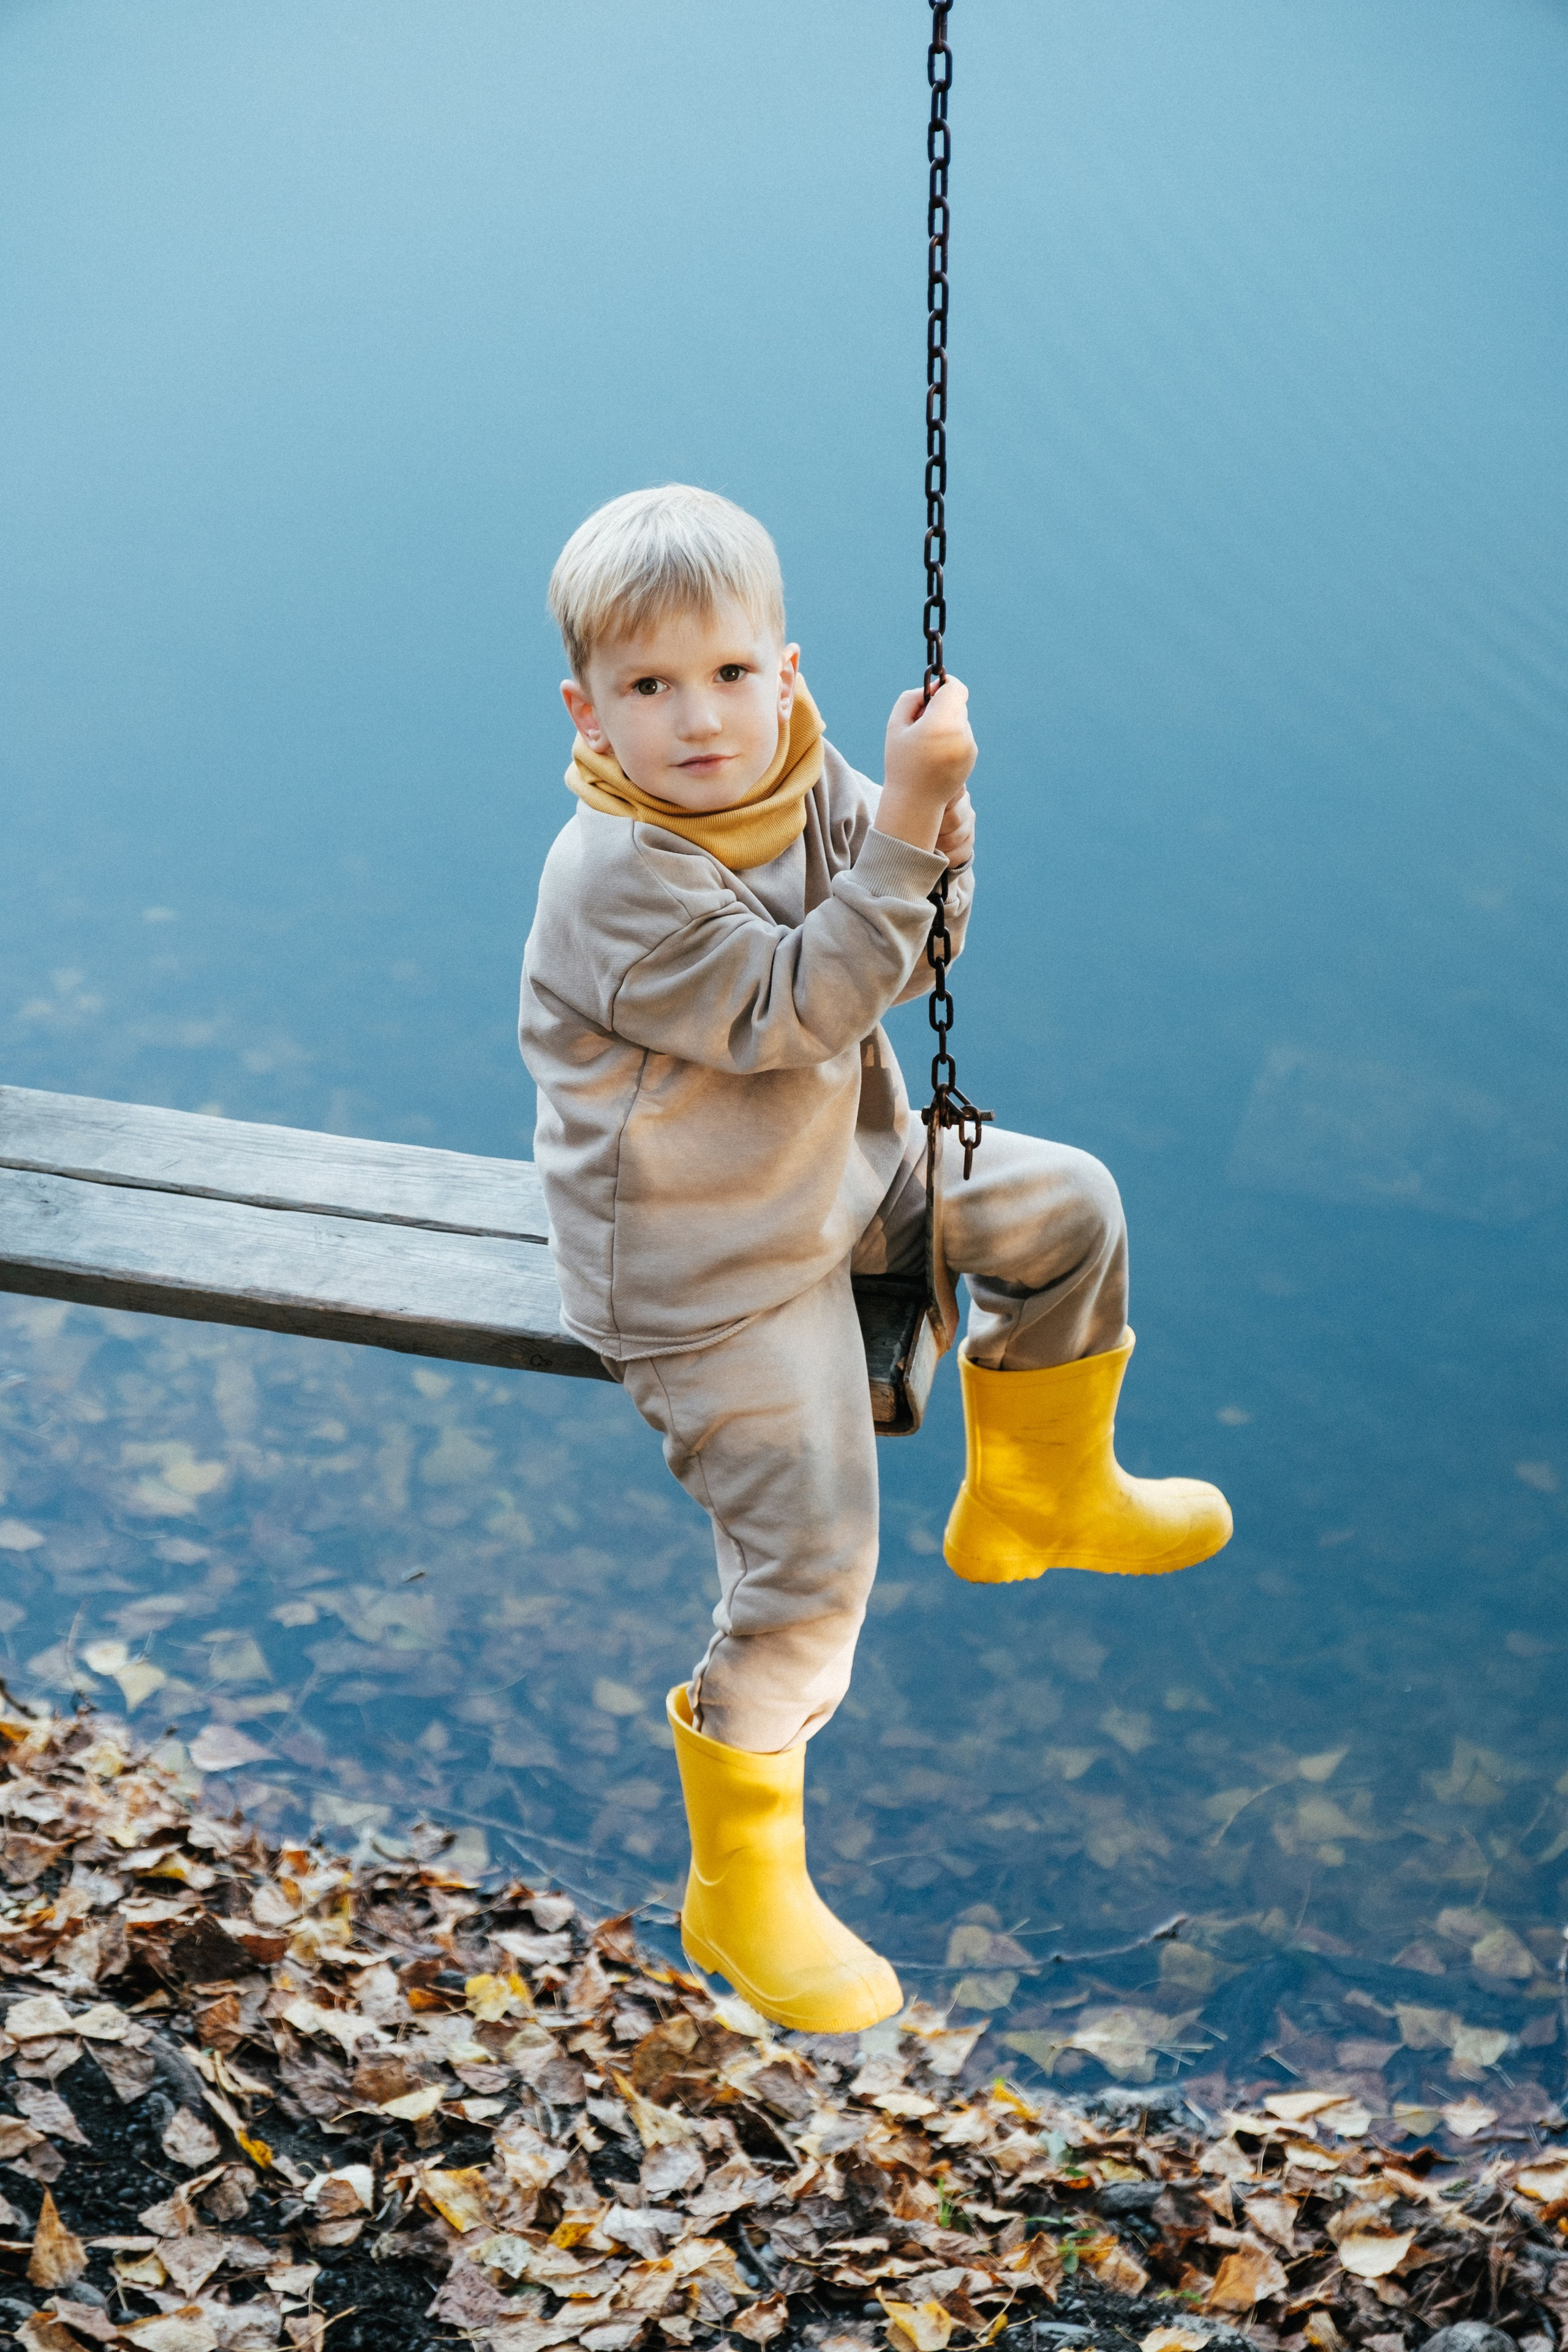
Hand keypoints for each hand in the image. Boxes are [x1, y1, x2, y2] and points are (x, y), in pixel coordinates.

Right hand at [875, 677, 977, 852]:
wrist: (915, 802)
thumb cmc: (901, 762)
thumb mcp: (895, 725)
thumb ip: (912, 698)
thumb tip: (933, 687)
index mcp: (940, 723)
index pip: (955, 688)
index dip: (944, 685)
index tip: (932, 691)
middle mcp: (960, 733)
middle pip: (957, 703)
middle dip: (941, 706)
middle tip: (920, 722)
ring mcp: (969, 746)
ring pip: (960, 719)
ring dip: (946, 723)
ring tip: (927, 743)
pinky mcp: (972, 756)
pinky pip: (963, 734)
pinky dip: (951, 738)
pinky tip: (936, 755)